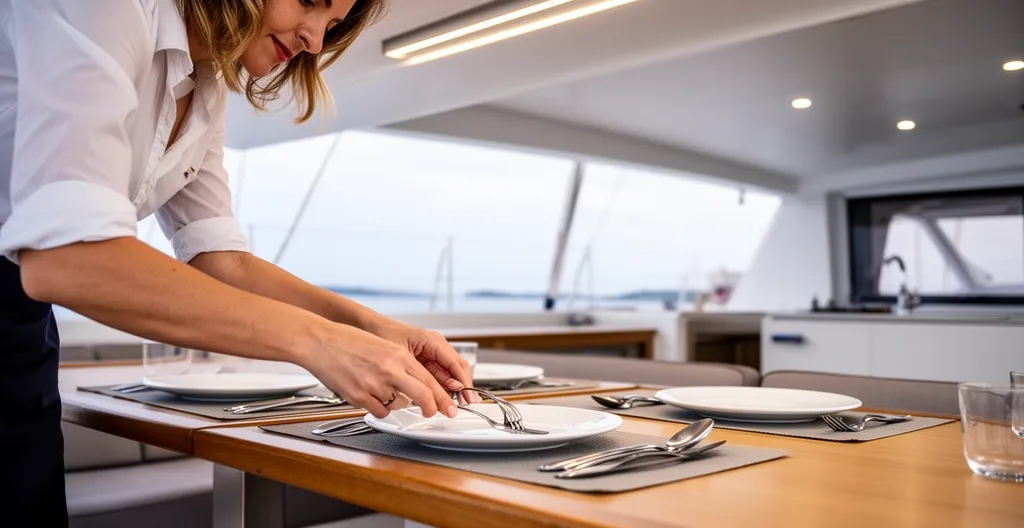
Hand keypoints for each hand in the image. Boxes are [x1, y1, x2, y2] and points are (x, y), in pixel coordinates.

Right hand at [299, 322, 460, 418]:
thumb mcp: (383, 347)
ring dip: (396, 402)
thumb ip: (401, 364)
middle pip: (423, 396)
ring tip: (380, 387)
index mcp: (399, 355)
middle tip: (433, 413)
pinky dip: (380, 408)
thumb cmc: (347, 341)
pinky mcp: (359, 397)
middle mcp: (390, 370)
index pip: (429, 381)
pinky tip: (370, 394)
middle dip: (432, 408)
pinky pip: (380, 411)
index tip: (448, 406)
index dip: (442, 397)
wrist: (319, 341)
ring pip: (398, 405)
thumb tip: (417, 384)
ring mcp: (374, 385)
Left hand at [374, 321, 480, 403]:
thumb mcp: (404, 357)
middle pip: (456, 370)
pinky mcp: (424, 362)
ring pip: (448, 375)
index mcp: (434, 341)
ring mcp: (431, 354)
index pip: (456, 364)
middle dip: (462, 388)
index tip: (466, 397)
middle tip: (464, 405)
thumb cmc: (384, 335)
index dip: (464, 382)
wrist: (369, 329)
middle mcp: (436, 347)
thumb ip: (423, 375)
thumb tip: (441, 391)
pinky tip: (440, 399)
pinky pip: (437, 376)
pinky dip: (440, 388)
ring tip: (452, 406)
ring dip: (452, 391)